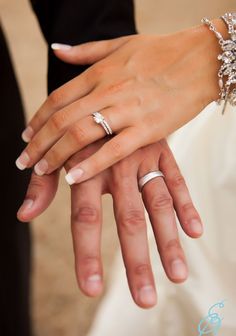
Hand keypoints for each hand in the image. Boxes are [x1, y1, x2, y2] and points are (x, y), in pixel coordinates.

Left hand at [15, 19, 226, 183]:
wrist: (200, 60)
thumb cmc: (161, 53)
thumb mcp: (120, 44)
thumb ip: (85, 51)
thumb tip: (57, 49)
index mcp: (99, 73)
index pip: (57, 99)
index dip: (37, 120)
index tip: (26, 137)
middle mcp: (107, 91)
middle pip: (62, 120)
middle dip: (38, 143)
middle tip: (24, 162)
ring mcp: (126, 111)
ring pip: (81, 134)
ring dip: (55, 155)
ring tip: (40, 171)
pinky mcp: (147, 129)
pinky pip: (113, 149)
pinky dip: (91, 164)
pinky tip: (72, 177)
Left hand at [17, 139, 202, 308]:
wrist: (104, 96)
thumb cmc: (77, 135)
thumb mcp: (57, 154)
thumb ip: (42, 185)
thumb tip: (23, 215)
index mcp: (85, 169)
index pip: (85, 219)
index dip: (87, 255)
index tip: (91, 291)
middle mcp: (116, 165)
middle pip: (128, 220)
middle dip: (136, 262)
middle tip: (144, 300)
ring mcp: (143, 158)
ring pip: (158, 204)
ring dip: (168, 241)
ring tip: (177, 276)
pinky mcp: (162, 151)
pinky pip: (177, 180)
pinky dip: (186, 205)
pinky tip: (195, 232)